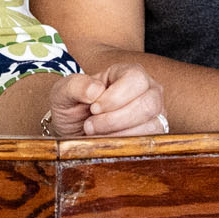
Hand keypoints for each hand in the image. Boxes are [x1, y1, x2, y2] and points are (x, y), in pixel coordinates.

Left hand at [40, 63, 168, 136]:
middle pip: (147, 104)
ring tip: (96, 134)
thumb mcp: (63, 93)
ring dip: (118, 134)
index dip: (115, 97)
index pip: (135, 79)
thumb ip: (75, 85)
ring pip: (150, 125)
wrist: (73, 131)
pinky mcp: (155, 133)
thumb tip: (95, 90)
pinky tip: (107, 141)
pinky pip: (149, 141)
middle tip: (90, 125)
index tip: (93, 109)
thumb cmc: (72, 107)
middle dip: (115, 120)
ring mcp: (155, 112)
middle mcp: (148, 90)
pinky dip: (125, 144)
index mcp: (128, 73)